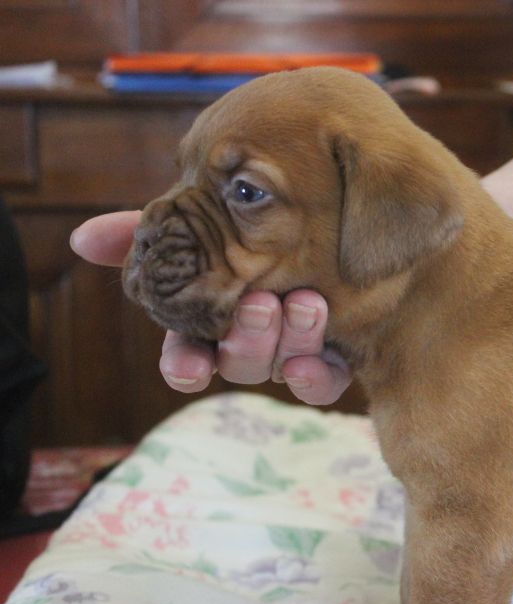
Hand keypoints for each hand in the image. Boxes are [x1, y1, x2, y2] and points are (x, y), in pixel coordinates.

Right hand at [70, 211, 350, 404]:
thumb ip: (143, 231)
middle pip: (239, 360)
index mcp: (208, 322)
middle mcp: (247, 344)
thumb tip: (81, 238)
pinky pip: (323, 384)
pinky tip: (316, 363)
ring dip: (289, 341)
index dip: (184, 365)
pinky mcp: (332, 359)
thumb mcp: (197, 220)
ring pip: (283, 365)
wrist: (324, 211)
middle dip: (248, 338)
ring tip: (304, 303)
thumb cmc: (246, 225)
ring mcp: (289, 353)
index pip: (186, 356)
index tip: (186, 366)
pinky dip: (318, 378)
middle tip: (260, 303)